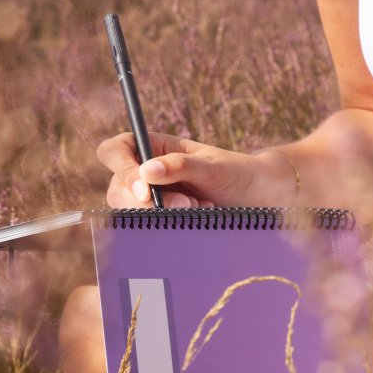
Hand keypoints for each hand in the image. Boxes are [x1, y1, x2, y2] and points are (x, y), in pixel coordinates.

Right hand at [97, 132, 291, 207]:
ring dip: (159, 214)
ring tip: (195, 208)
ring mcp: (152, 196)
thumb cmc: (235, 172)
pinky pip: (148, 225)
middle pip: (118, 187)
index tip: (145, 190)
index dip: (122, 170)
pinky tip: (195, 216)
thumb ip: (180, 166)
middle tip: (183, 204)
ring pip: (130, 210)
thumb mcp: (211, 166)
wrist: (257, 197)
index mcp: (153, 147)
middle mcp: (146, 171)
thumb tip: (146, 171)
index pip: (115, 151)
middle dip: (146, 201)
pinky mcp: (161, 217)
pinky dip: (168, 224)